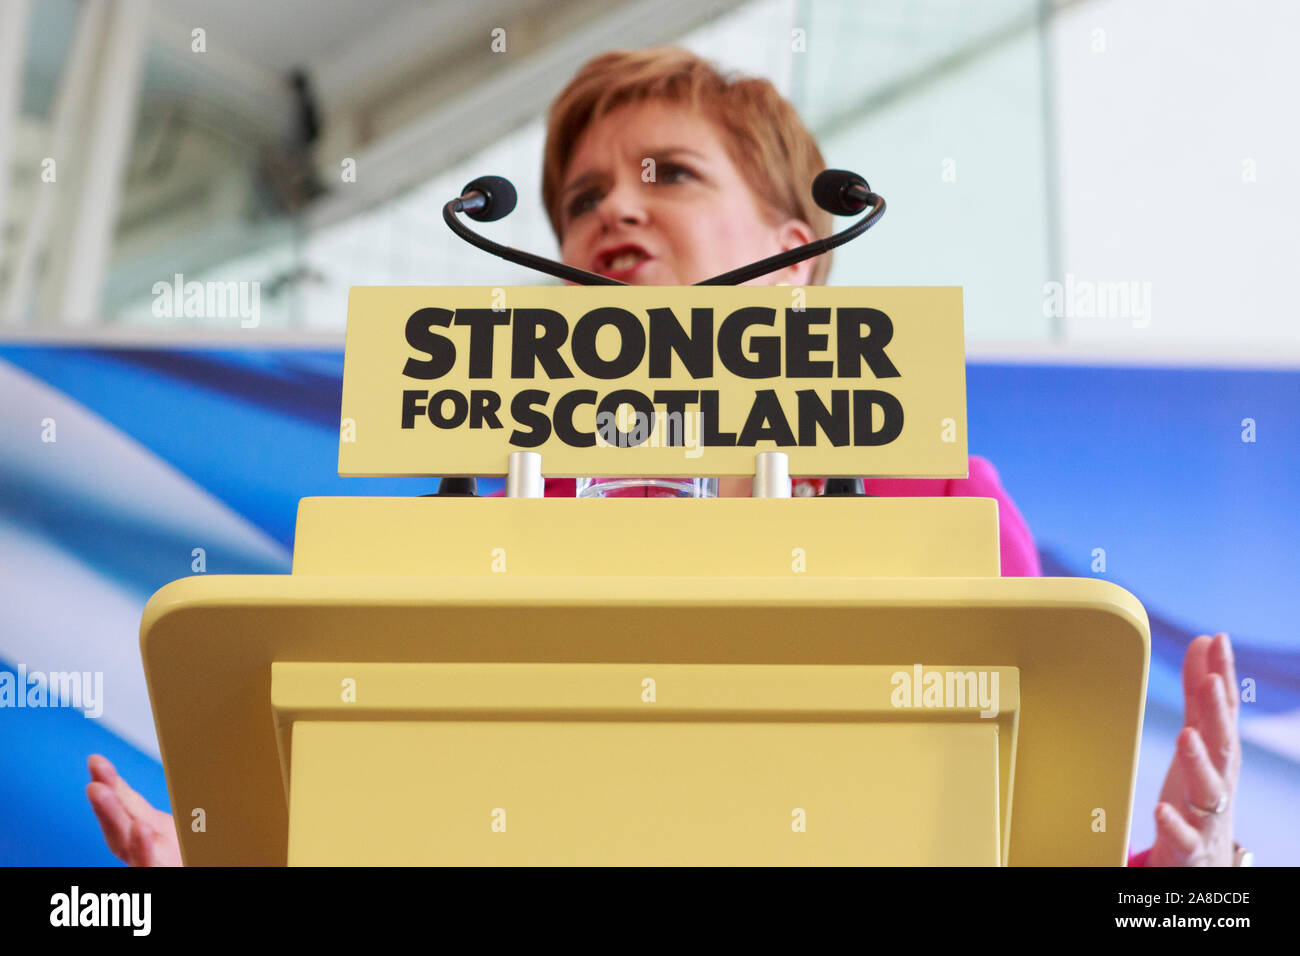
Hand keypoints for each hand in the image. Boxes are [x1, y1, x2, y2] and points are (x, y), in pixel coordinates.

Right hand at [86, 754, 181, 866]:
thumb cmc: (186, 853)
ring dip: (111, 818)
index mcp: (147, 831)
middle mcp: (142, 849)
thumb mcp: (175, 823)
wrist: (201, 867)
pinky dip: (143, 849)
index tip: (96, 760)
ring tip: (99, 792)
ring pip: (127, 845)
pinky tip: (140, 828)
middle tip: (93, 781)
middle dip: (104, 803)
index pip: (126, 804)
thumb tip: (165, 761)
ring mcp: (149, 864)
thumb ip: (157, 805)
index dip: (110, 783)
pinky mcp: (160, 874)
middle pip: (119, 825)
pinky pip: (149, 865)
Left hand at [1147, 633, 1241, 865]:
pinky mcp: (1189, 846)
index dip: (1223, 675)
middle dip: (1219, 713)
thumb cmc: (1198, 793)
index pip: (1224, 710)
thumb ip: (1197, 695)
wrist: (1203, 861)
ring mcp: (1206, 815)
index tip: (1218, 640)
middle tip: (1211, 681)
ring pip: (1209, 788)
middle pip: (1223, 745)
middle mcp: (1218, 781)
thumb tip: (1204, 642)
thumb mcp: (1198, 741)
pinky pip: (1183, 836)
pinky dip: (1173, 823)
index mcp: (1219, 754)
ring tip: (1186, 735)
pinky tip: (1159, 808)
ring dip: (1199, 761)